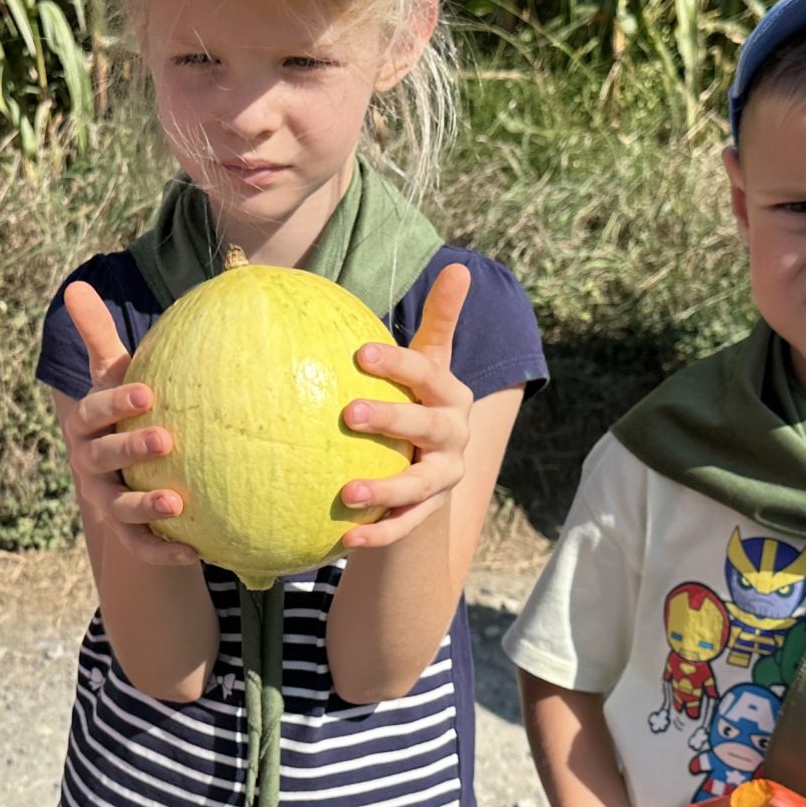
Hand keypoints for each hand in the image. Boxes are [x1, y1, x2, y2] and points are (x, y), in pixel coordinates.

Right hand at [56, 282, 196, 568]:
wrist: (120, 471)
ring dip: (146, 507)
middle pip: (103, 459)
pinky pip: (141, 547)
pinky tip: (196, 550)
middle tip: (165, 439)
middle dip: (130, 450)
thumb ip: (98, 337)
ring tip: (178, 504)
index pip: (93, 413)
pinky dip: (164, 551)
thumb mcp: (113, 376)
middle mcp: (89, 465)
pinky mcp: (125, 535)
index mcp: (86, 425)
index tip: (147, 393)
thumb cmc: (123, 413)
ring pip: (119, 508)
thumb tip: (74, 284)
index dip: (115, 405)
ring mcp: (105, 501)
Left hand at [337, 263, 473, 552]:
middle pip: (427, 426)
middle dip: (392, 419)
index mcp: (451, 395)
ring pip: (418, 485)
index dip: (398, 364)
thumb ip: (440, 320)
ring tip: (345, 493)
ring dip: (384, 490)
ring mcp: (442, 478)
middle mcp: (454, 436)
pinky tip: (344, 540)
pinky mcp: (426, 513)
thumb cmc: (420, 400)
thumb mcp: (431, 362)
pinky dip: (377, 536)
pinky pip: (402, 528)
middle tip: (349, 413)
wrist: (435, 466)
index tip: (359, 353)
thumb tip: (461, 266)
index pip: (427, 374)